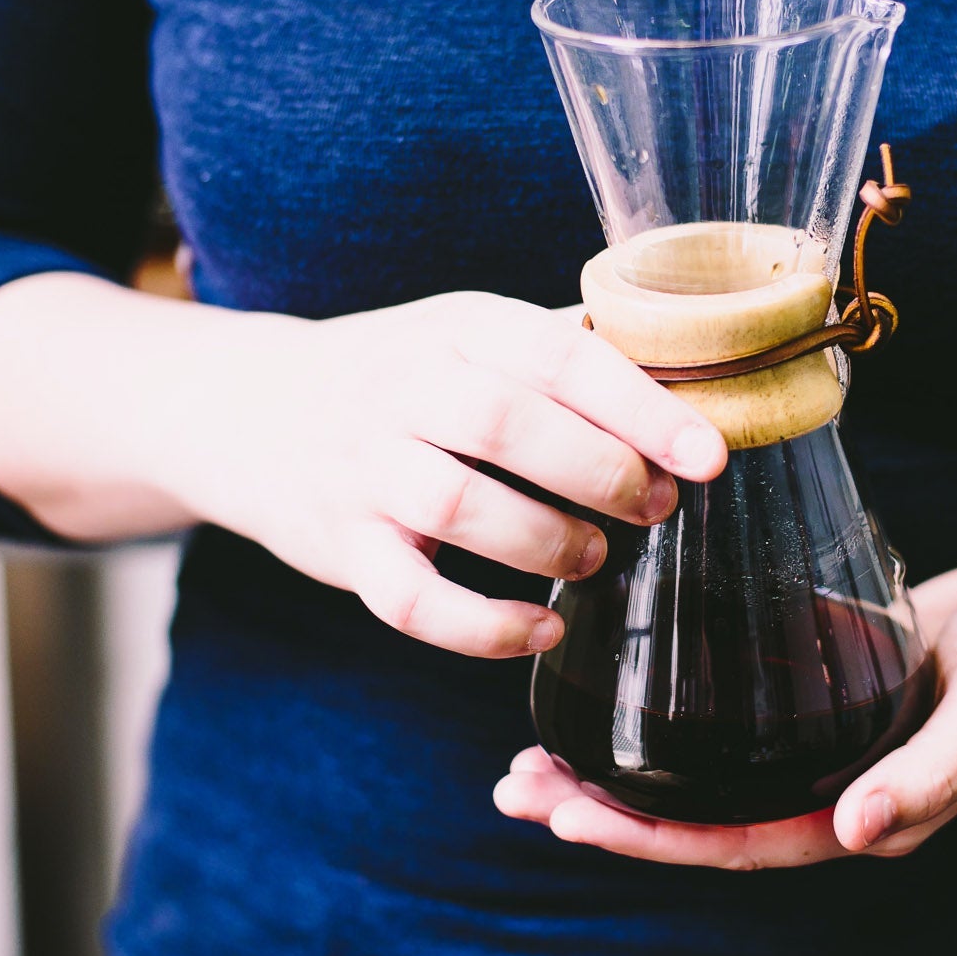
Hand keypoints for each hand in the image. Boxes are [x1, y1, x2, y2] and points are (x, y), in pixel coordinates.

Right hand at [161, 291, 726, 657]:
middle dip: (600, 472)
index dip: (642, 409)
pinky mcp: (339, 547)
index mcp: (458, 327)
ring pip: (457, 508)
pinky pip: (409, 600)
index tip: (708, 457)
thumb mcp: (470, 333)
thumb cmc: (399, 376)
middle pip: (507, 426)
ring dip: (546, 540)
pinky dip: (483, 627)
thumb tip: (692, 372)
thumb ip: (563, 350)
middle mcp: (402, 388)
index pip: (559, 355)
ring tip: (594, 555)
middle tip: (652, 506)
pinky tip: (542, 628)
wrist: (248, 409)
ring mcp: (363, 469)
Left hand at [493, 557, 956, 866]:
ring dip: (620, 770)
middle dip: (606, 810)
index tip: (568, 813)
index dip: (650, 837)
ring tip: (533, 753)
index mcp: (869, 820)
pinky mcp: (818, 700)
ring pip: (702, 777)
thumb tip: (856, 832)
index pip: (737, 845)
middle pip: (699, 820)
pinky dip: (665, 720)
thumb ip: (932, 772)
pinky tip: (612, 689)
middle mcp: (834, 798)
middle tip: (513, 787)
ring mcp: (821, 753)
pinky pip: (726, 726)